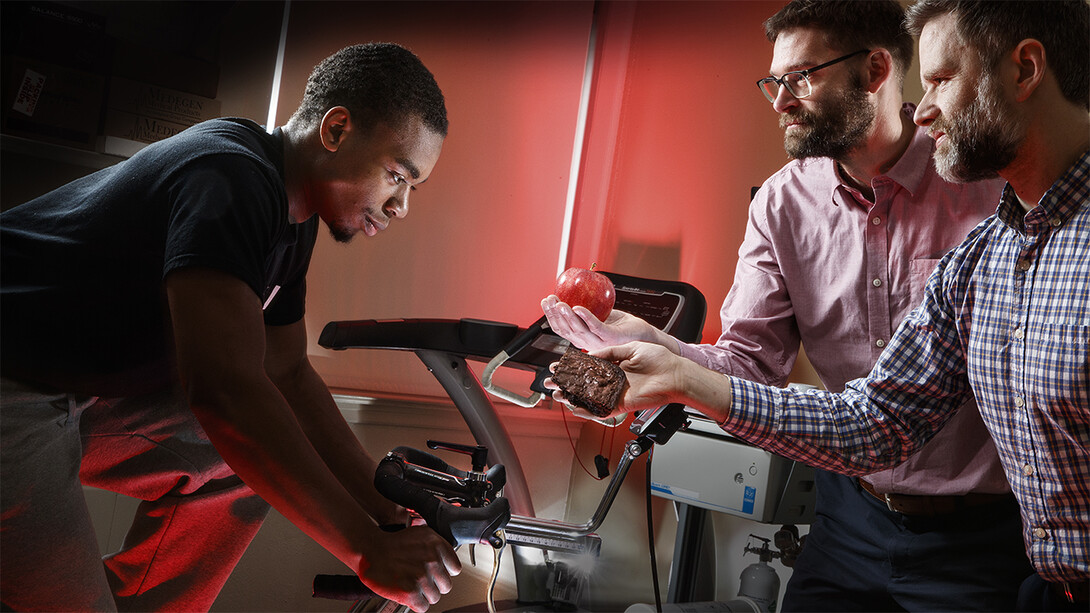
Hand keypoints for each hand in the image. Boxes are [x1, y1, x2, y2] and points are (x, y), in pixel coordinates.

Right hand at [358, 526, 461, 611]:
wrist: (371, 550)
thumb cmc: (392, 544)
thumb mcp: (421, 534)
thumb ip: (436, 547)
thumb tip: (446, 562)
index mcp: (437, 545)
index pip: (455, 569)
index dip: (443, 572)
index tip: (436, 573)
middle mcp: (432, 561)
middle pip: (446, 586)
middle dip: (434, 585)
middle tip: (421, 581)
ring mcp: (422, 577)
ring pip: (435, 597)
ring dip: (423, 595)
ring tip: (412, 586)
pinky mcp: (411, 592)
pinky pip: (423, 607)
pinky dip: (416, 604)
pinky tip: (408, 595)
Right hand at [541, 295, 660, 350]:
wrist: (644, 334)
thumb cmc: (623, 324)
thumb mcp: (600, 315)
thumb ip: (587, 308)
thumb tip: (572, 289)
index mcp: (583, 338)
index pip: (561, 329)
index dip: (551, 316)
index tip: (545, 301)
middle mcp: (589, 343)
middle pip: (566, 331)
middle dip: (554, 314)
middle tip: (549, 300)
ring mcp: (600, 343)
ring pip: (578, 330)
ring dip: (567, 316)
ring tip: (561, 303)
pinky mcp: (612, 339)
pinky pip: (596, 328)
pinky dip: (586, 317)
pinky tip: (579, 307)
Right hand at [546, 341, 686, 420]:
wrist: (676, 374)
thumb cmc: (659, 359)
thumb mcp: (629, 347)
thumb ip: (609, 352)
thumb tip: (590, 354)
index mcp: (614, 366)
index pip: (587, 367)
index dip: (572, 367)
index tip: (558, 366)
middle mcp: (613, 380)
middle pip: (584, 384)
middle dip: (566, 383)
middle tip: (551, 381)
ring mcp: (616, 393)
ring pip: (588, 398)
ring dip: (572, 397)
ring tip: (557, 394)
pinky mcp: (621, 405)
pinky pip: (600, 410)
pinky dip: (587, 410)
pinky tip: (574, 407)